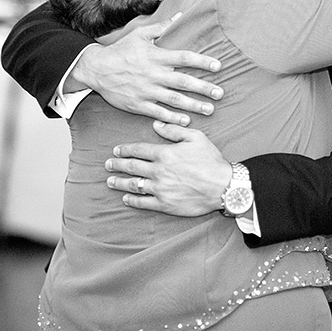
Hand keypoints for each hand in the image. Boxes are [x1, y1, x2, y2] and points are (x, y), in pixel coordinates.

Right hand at [71, 16, 223, 125]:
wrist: (95, 69)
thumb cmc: (120, 50)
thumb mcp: (139, 34)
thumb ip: (161, 27)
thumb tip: (179, 16)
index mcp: (156, 56)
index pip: (184, 58)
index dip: (202, 62)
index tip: (218, 66)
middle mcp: (153, 74)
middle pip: (183, 82)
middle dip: (203, 88)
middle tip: (220, 93)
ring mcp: (146, 91)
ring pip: (174, 100)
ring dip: (193, 105)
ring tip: (210, 109)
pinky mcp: (137, 104)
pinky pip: (158, 112)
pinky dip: (172, 117)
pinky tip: (186, 121)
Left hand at [104, 121, 231, 216]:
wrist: (224, 186)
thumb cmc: (211, 161)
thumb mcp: (196, 138)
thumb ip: (174, 130)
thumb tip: (156, 125)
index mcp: (164, 153)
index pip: (138, 150)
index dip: (125, 149)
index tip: (116, 150)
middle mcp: (158, 171)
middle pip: (131, 167)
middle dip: (116, 164)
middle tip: (107, 164)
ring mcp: (160, 189)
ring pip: (133, 185)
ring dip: (119, 182)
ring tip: (110, 181)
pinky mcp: (164, 204)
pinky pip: (142, 202)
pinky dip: (132, 200)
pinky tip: (126, 198)